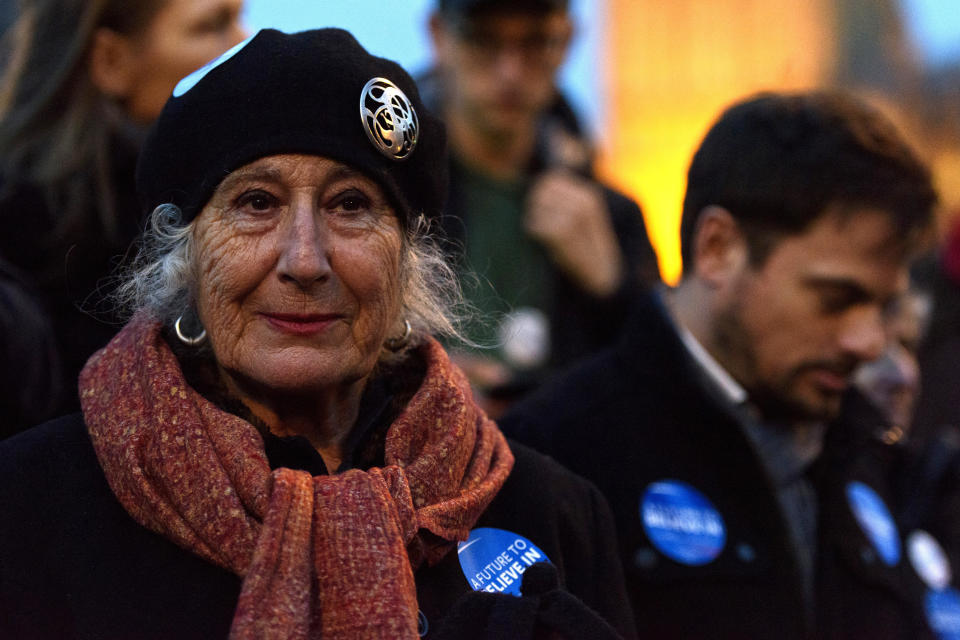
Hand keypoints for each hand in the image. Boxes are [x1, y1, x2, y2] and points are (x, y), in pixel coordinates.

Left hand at [524, 170, 623, 296]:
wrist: (600, 274)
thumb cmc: (585, 245)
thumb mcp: (581, 215)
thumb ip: (564, 199)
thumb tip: (537, 185)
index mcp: (588, 196)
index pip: (550, 180)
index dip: (539, 193)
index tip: (540, 208)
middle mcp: (582, 203)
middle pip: (540, 192)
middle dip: (534, 206)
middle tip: (539, 223)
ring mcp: (573, 217)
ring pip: (536, 208)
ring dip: (534, 221)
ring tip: (544, 234)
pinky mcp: (562, 233)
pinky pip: (535, 226)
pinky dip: (534, 233)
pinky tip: (544, 242)